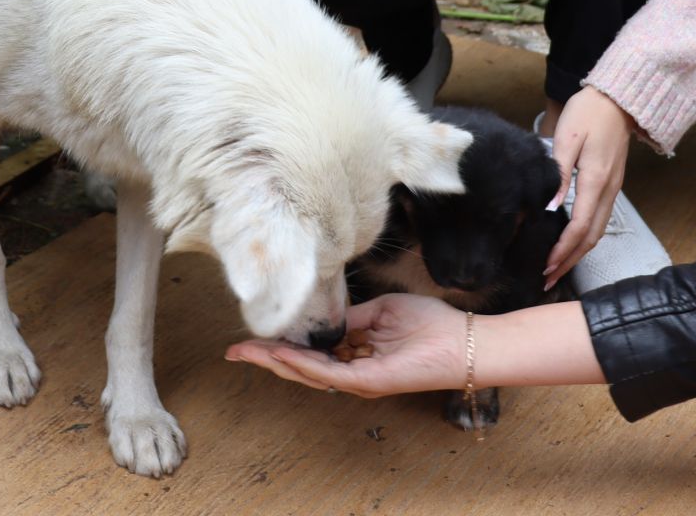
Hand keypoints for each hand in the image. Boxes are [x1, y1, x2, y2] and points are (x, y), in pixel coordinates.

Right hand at [226, 293, 467, 397]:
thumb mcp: (380, 312)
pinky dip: (304, 364)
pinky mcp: (369, 382)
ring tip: (248, 352)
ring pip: (308, 373)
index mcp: (355, 354)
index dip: (281, 344)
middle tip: (233, 352)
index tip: (253, 336)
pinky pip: (330, 374)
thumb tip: (326, 319)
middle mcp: (352, 372)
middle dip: (266, 358)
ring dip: (276, 361)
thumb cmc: (429, 325)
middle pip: (300, 367)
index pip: (310, 352)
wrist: (462, 341)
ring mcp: (359, 380)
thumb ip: (351, 318)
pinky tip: (283, 354)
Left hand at [543, 89, 634, 288]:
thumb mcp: (567, 137)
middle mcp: (608, 190)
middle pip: (591, 237)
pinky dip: (586, 238)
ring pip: (598, 231)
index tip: (546, 265)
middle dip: (570, 261)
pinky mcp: (612, 185)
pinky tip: (572, 244)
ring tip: (558, 268)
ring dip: (578, 253)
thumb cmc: (589, 112)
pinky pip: (600, 220)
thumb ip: (559, 174)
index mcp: (595, 179)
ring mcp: (613, 189)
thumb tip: (549, 207)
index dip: (562, 249)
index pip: (579, 226)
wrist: (618, 99)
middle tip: (548, 278)